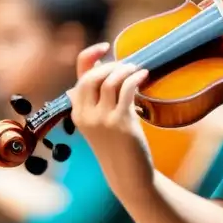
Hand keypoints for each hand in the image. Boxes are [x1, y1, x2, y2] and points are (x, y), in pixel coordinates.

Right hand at [68, 43, 153, 190]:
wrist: (128, 175)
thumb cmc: (118, 147)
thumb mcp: (102, 123)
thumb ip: (100, 101)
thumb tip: (109, 72)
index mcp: (78, 113)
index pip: (78, 76)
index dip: (90, 55)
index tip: (105, 46)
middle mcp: (86, 115)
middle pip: (92, 76)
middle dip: (112, 65)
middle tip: (128, 65)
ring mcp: (102, 119)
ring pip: (110, 81)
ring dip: (126, 70)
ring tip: (137, 69)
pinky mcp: (121, 123)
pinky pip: (127, 90)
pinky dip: (136, 78)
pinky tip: (144, 76)